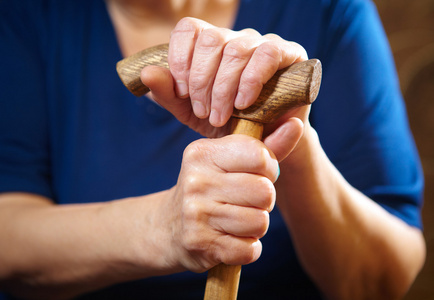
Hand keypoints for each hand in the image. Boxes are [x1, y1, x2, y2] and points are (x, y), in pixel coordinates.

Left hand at [141, 17, 307, 137]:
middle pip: (211, 39)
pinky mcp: (289, 54)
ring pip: (236, 50)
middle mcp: (235, 38)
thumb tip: (146, 72)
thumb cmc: (226, 123)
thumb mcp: (190, 112)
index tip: (182, 92)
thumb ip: (168, 93)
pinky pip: (266, 55)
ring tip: (220, 116)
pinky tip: (243, 104)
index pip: (188, 28)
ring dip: (223, 88)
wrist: (262, 143)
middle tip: (203, 111)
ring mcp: (262, 43)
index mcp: (210, 45)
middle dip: (201, 81)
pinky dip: (250, 81)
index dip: (180, 58)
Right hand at [160, 135, 280, 271]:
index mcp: (202, 153)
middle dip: (263, 200)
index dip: (267, 169)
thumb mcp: (230, 162)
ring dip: (256, 225)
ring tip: (237, 220)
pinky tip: (231, 239)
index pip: (259, 157)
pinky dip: (247, 248)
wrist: (170, 226)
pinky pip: (249, 249)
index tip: (256, 174)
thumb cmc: (210, 188)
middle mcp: (196, 181)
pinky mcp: (200, 245)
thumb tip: (296, 124)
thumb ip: (266, 145)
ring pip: (260, 222)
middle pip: (264, 192)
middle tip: (245, 201)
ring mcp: (196, 215)